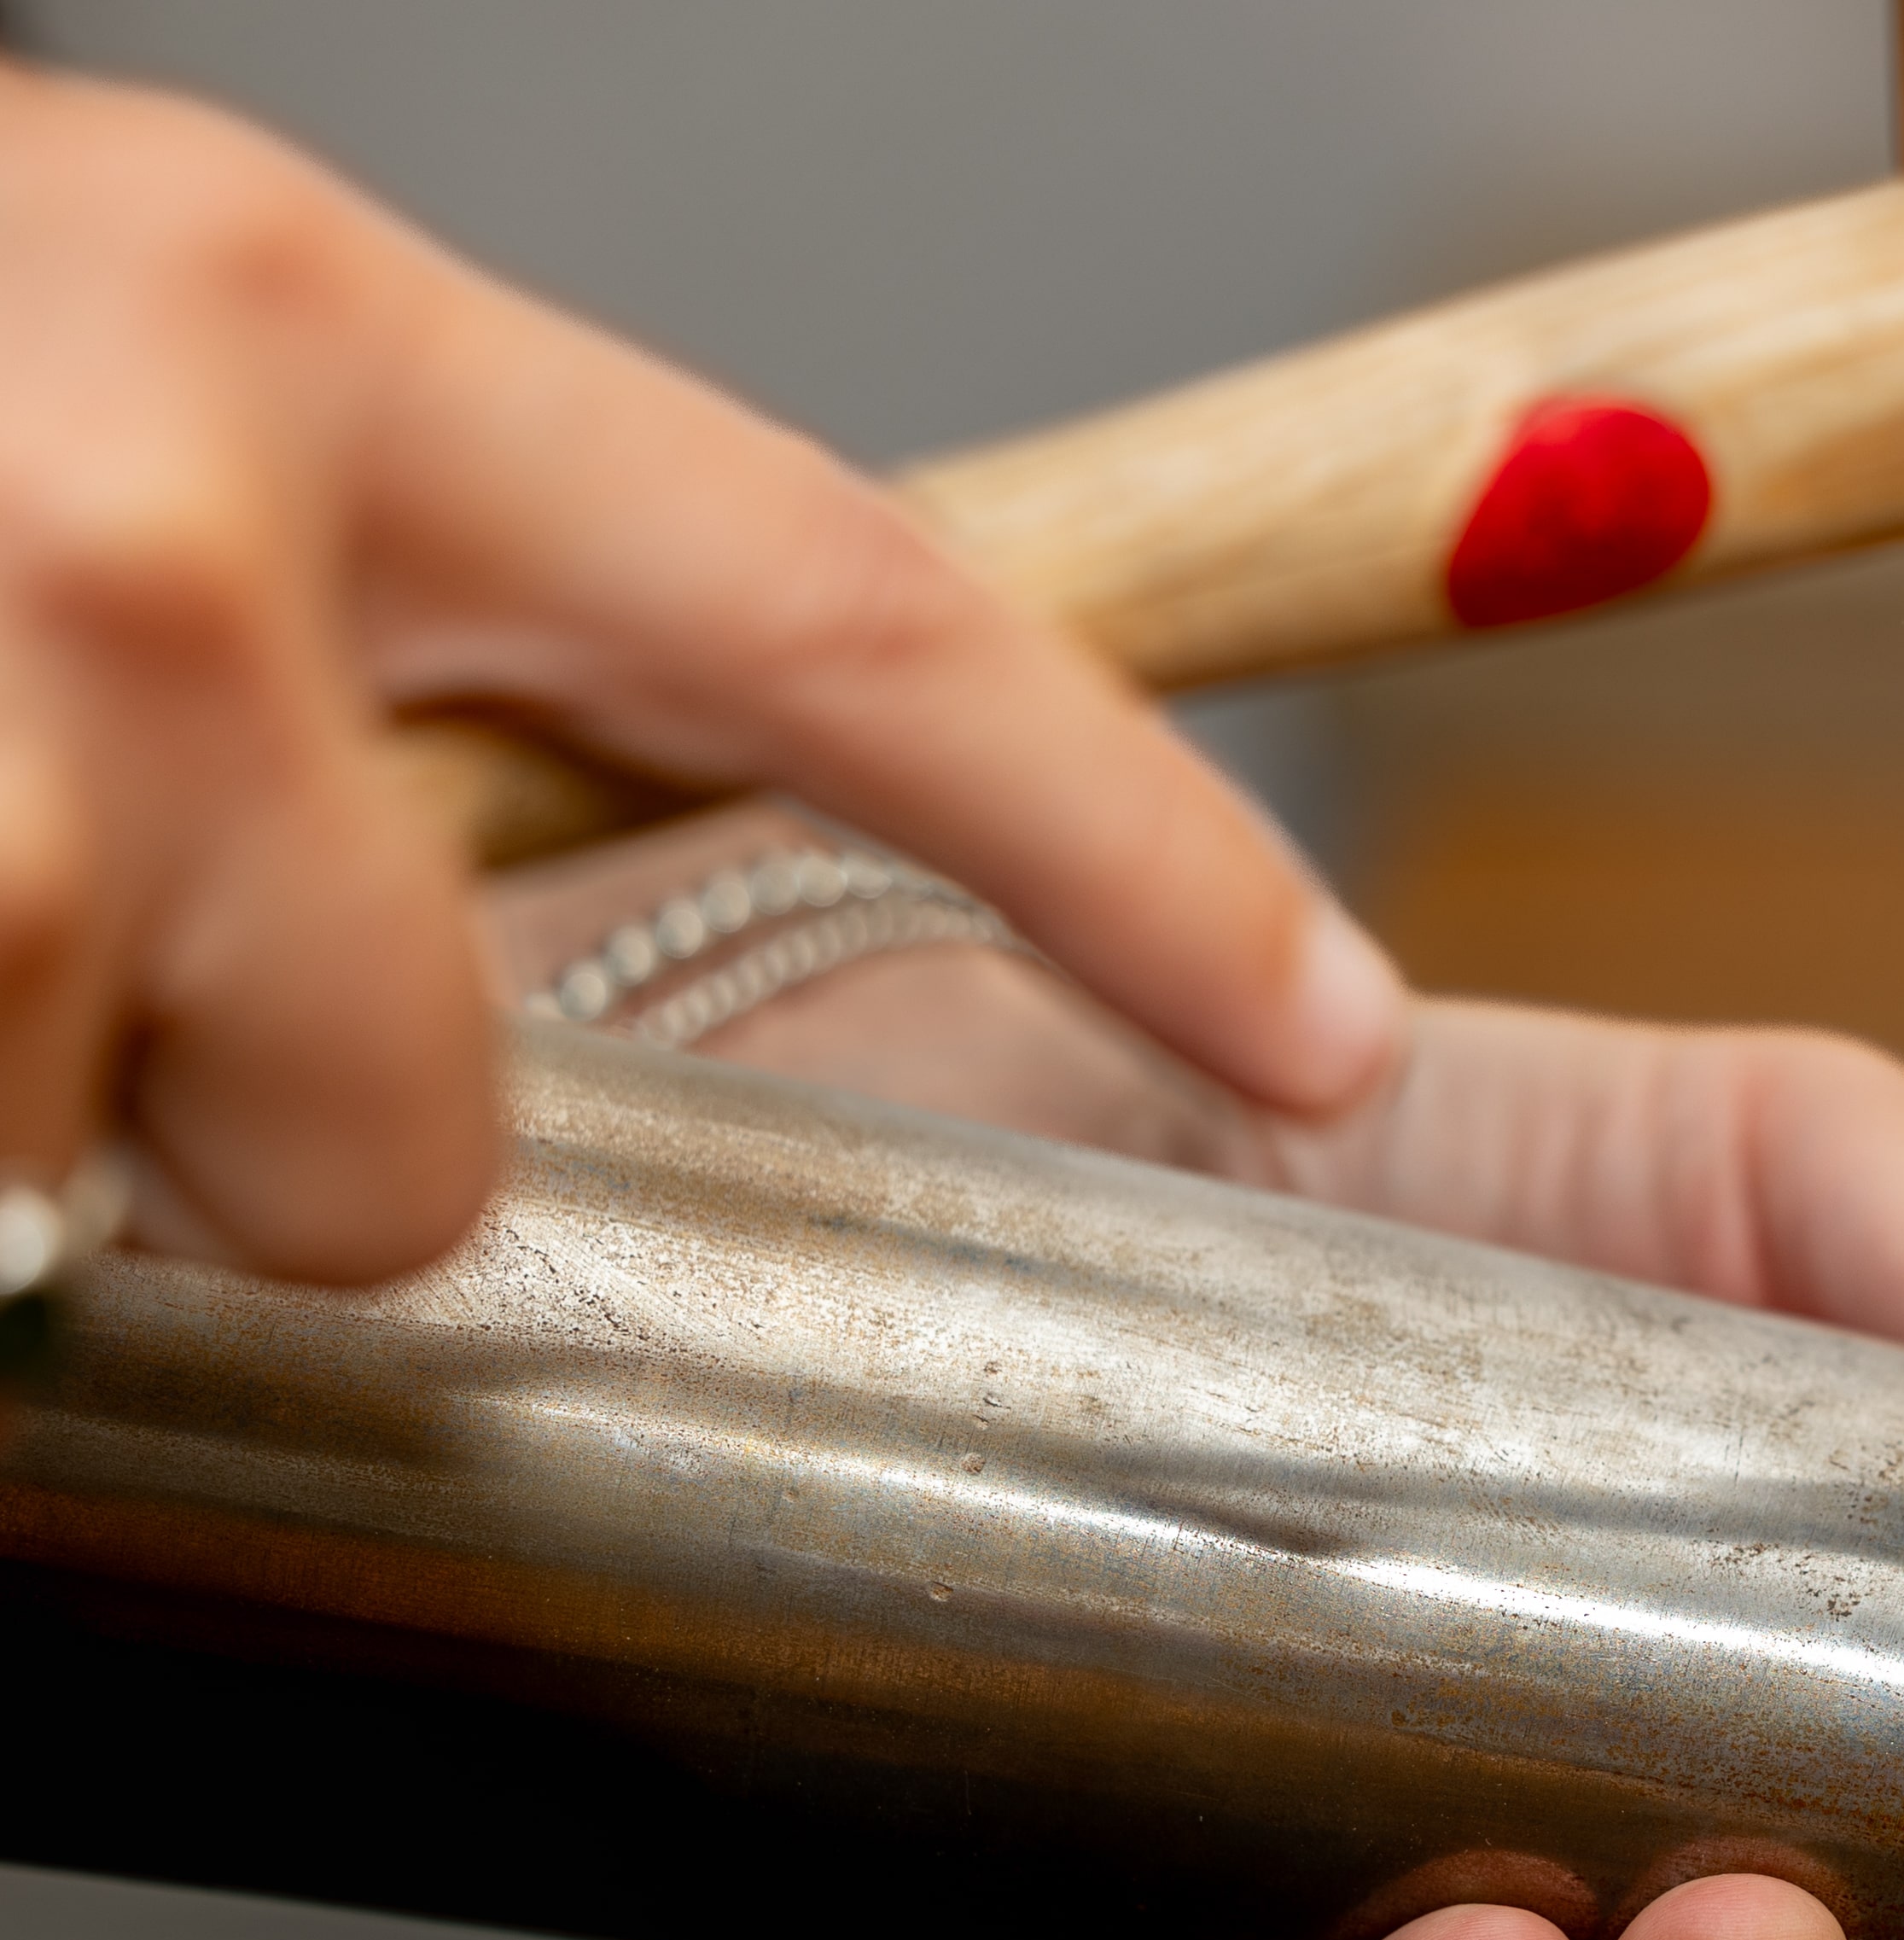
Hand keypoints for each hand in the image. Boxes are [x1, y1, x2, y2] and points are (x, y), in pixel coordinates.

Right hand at [0, 67, 1397, 1282]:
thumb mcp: (104, 408)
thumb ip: (367, 641)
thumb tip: (484, 990)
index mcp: (298, 334)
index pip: (857, 626)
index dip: (1129, 853)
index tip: (1329, 1031)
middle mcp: (139, 521)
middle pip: (401, 1134)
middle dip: (283, 1162)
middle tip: (67, 969)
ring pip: (79, 1193)